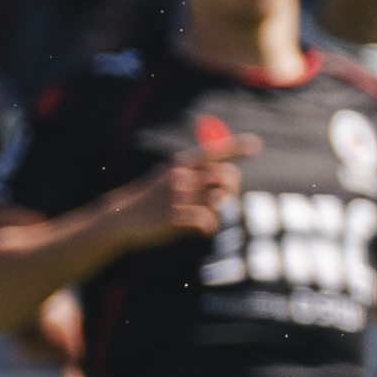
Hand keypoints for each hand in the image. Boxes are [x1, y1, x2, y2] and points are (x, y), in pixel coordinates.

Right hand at [100, 122, 239, 255]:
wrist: (120, 219)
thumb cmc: (149, 201)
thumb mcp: (166, 179)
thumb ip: (192, 175)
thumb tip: (225, 178)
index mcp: (178, 165)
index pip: (211, 152)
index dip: (235, 148)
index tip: (256, 145)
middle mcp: (180, 177)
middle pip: (224, 176)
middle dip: (233, 188)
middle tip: (226, 200)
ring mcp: (177, 196)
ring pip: (219, 199)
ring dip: (220, 211)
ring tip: (207, 218)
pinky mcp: (174, 216)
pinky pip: (208, 221)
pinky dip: (209, 228)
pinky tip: (199, 231)